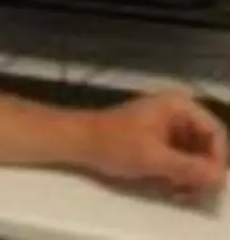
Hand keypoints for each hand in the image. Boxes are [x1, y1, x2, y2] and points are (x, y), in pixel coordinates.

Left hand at [81, 89, 226, 200]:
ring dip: (191, 174)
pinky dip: (179, 171)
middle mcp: (176, 110)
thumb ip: (189, 168)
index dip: (217, 160)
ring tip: (179, 191)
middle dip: (202, 169)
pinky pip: (180, 155)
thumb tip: (218, 177)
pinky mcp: (157, 136)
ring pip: (194, 152)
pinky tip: (169, 185)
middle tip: (192, 192)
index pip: (216, 132)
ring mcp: (166, 123)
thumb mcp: (155, 158)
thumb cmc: (115, 144)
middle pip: (207, 143)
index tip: (208, 183)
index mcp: (178, 105)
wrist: (80, 140)